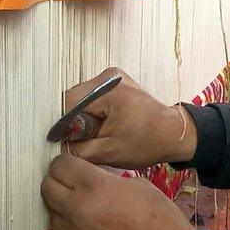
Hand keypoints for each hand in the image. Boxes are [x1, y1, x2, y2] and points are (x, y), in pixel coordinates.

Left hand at [41, 154, 192, 229]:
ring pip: (49, 212)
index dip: (67, 163)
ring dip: (61, 207)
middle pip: (48, 186)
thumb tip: (95, 179)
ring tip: (80, 209)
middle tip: (73, 184)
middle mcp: (77, 208)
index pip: (61, 165)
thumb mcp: (139, 185)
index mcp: (95, 185)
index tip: (74, 166)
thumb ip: (109, 180)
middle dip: (59, 181)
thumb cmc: (161, 220)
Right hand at [63, 68, 197, 167]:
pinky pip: (92, 97)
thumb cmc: (147, 143)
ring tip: (97, 133)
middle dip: (74, 122)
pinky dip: (92, 112)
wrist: (172, 133)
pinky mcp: (115, 82)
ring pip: (81, 98)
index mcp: (109, 90)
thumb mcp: (108, 152)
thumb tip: (57, 147)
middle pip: (74, 98)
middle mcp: (109, 77)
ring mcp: (112, 76)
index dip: (64, 125)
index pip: (69, 103)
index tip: (67, 142)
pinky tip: (102, 125)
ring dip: (82, 117)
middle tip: (86, 140)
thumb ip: (78, 149)